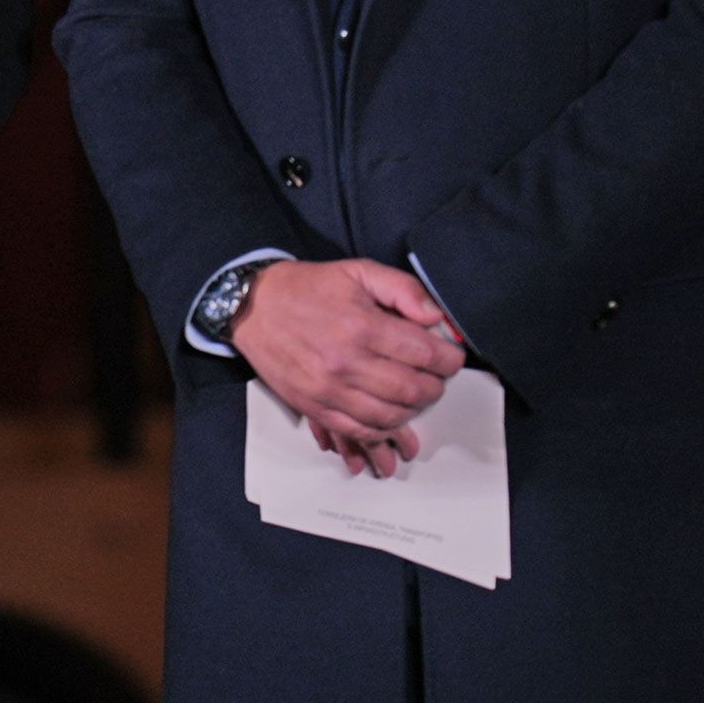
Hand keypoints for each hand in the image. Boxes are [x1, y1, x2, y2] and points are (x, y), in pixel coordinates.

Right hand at [229, 259, 462, 473]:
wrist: (252, 307)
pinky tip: (391, 417)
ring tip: (415, 396)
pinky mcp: (314, 407)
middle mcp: (346, 362)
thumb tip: (437, 318)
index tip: (451, 357)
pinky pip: (359, 431)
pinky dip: (383, 430)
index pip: (425, 354)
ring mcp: (329, 390)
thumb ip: (404, 289)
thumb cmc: (307, 289)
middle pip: (413, 390)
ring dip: (413, 410)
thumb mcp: (358, 271)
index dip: (449, 359)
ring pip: (390, 416)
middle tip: (436, 377)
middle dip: (435, 386)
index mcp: (362, 326)